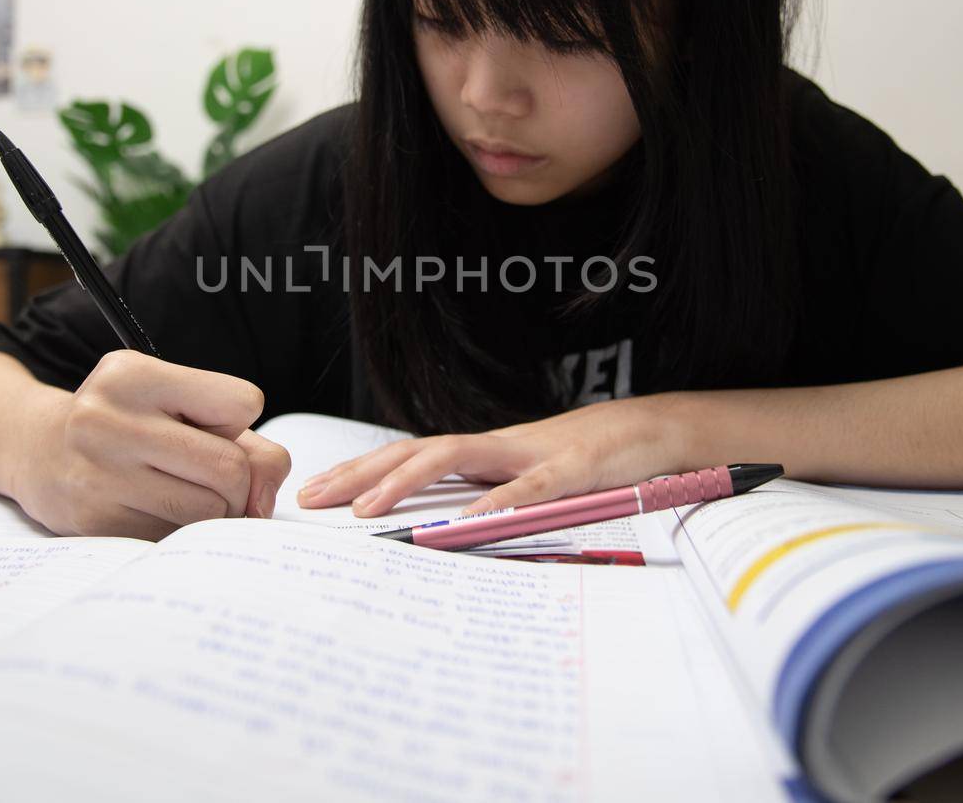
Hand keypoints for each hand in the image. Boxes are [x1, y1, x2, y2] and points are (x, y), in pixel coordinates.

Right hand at [12, 350, 290, 539]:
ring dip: (215, 513)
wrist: (38, 451)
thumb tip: (263, 502)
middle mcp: (108, 420)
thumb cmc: (128, 424)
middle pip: (229, 466)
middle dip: (237, 482)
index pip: (242, 402)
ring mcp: (98, 474)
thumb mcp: (177, 404)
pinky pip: (175, 539)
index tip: (209, 425)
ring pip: (208, 511)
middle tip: (213, 479)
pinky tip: (155, 512)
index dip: (236, 421)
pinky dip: (183, 533)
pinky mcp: (94, 522)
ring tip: (186, 495)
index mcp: (134, 375)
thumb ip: (247, 443)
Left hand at [296, 395, 695, 517]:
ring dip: (405, 480)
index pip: (408, 456)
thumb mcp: (528, 484)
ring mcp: (530, 454)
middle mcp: (495, 447)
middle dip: (358, 472)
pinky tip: (469, 522)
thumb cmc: (586, 462)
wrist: (652, 430)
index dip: (359, 470)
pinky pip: (529, 488)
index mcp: (483, 453)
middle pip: (413, 450)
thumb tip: (442, 533)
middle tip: (311, 498)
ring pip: (455, 456)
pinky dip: (498, 503)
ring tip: (366, 510)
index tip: (314, 491)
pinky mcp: (571, 469)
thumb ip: (488, 500)